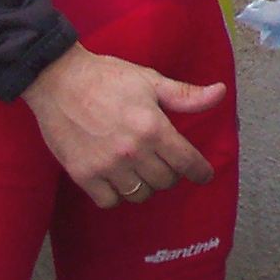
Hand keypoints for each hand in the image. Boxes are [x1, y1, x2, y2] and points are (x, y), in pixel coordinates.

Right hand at [21, 43, 223, 206]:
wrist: (58, 81)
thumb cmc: (108, 78)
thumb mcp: (151, 81)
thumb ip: (186, 95)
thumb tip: (220, 93)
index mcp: (153, 127)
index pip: (186, 161)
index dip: (200, 172)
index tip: (204, 176)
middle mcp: (132, 151)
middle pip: (165, 181)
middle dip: (170, 173)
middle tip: (164, 162)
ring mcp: (106, 166)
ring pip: (139, 194)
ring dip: (145, 185)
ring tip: (140, 169)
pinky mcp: (83, 175)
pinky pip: (110, 201)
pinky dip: (117, 194)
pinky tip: (117, 179)